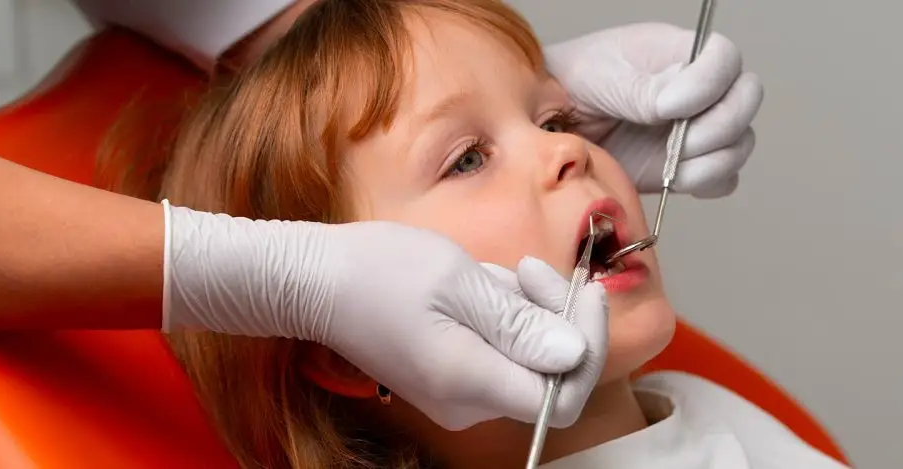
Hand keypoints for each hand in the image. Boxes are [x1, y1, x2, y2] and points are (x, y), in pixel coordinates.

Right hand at [162, 203, 607, 429]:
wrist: (313, 281)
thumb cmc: (376, 270)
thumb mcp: (457, 280)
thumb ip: (519, 323)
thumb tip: (573, 355)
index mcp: (469, 382)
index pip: (562, 398)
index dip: (588, 348)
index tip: (589, 294)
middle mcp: (467, 402)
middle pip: (550, 374)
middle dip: (558, 316)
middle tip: (537, 268)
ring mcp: (458, 394)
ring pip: (527, 357)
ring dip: (528, 308)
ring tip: (493, 272)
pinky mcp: (452, 375)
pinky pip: (501, 351)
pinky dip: (505, 315)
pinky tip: (481, 284)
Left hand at [546, 22, 763, 198]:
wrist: (553, 124)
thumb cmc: (575, 84)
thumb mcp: (604, 75)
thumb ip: (645, 90)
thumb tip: (678, 104)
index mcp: (680, 53)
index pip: (725, 58)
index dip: (709, 83)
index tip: (667, 106)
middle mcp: (699, 89)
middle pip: (746, 100)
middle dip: (718, 126)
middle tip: (676, 141)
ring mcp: (697, 129)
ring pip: (739, 144)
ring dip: (709, 160)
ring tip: (668, 162)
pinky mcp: (688, 166)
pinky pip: (721, 180)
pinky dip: (703, 182)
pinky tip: (671, 177)